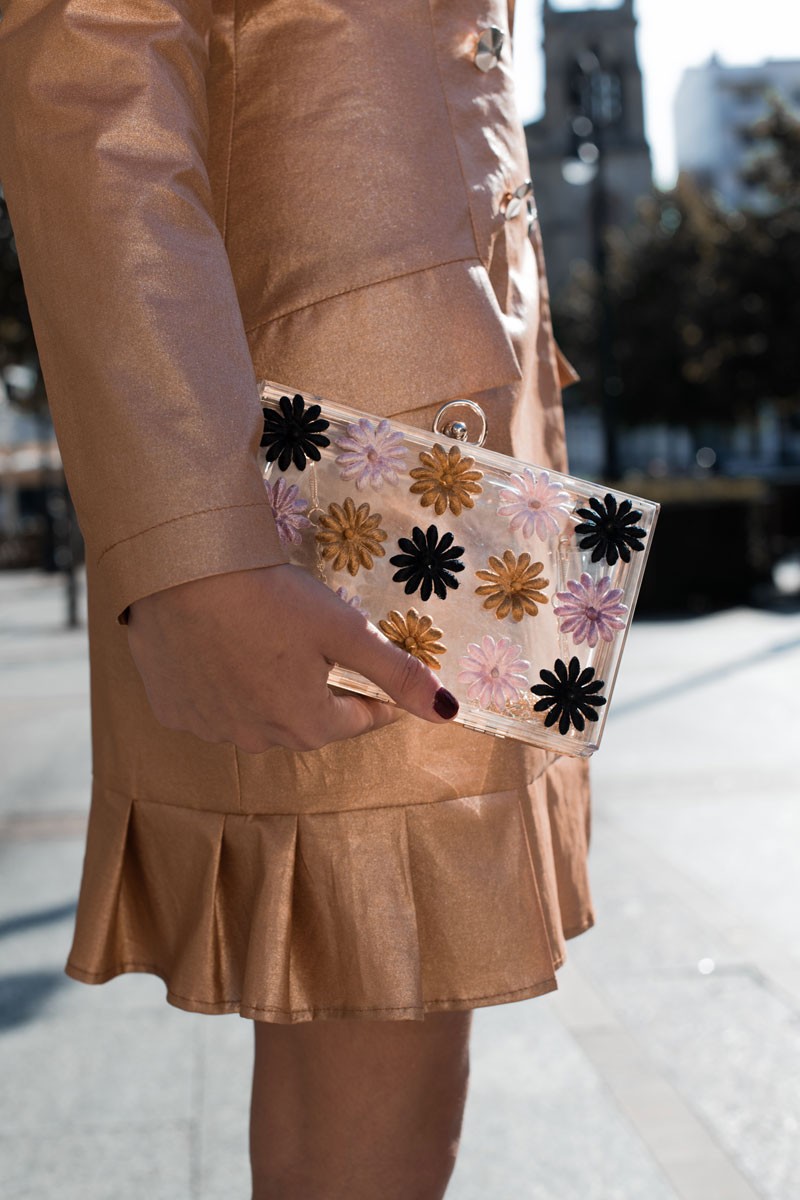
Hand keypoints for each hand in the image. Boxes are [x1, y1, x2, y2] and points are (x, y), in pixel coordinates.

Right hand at [125, 564, 458, 752]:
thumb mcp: (344, 629)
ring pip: (254, 714)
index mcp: (306, 725)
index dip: (374, 695)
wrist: (178, 572)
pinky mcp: (172, 710)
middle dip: (316, 690)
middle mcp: (258, 740)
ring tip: (260, 640)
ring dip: (265, 689)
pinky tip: (216, 646)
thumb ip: (395, 672)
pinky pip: (209, 705)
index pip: (358, 720)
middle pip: (305, 719)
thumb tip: (448, 711)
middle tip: (310, 643)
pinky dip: (218, 684)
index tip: (376, 672)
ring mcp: (210, 729)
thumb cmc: (269, 597)